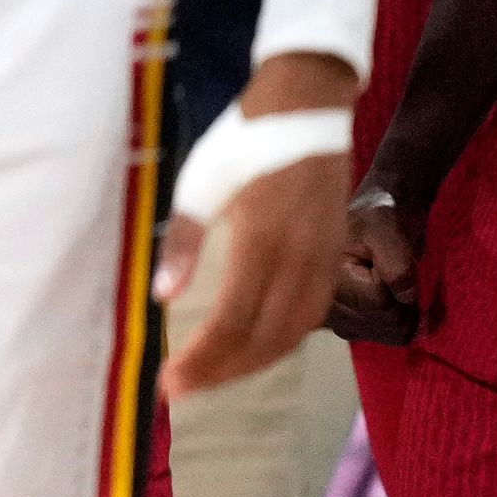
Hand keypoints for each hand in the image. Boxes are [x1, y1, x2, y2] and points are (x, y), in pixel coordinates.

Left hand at [163, 52, 358, 395]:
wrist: (308, 106)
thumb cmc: (245, 139)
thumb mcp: (201, 181)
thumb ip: (184, 241)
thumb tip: (162, 298)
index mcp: (264, 240)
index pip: (234, 322)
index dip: (204, 361)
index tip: (170, 385)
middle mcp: (302, 258)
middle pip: (266, 338)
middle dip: (223, 371)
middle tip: (183, 390)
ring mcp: (325, 258)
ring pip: (294, 332)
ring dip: (253, 362)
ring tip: (212, 375)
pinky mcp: (334, 253)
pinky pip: (312, 314)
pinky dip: (282, 339)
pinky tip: (255, 344)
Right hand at [326, 179, 423, 346]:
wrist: (371, 223)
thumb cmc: (377, 221)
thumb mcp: (388, 232)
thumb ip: (396, 264)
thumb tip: (405, 296)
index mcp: (325, 274)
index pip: (377, 301)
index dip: (397, 283)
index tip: (391, 260)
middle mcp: (322, 301)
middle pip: (382, 321)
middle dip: (402, 302)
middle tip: (400, 276)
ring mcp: (332, 318)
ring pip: (385, 333)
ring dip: (401, 314)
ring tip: (395, 287)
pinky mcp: (342, 325)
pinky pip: (380, 336)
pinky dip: (393, 323)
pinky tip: (389, 302)